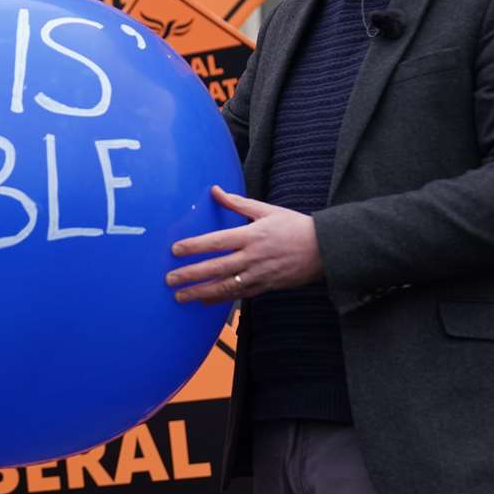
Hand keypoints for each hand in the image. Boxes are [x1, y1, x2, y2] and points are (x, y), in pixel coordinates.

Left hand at [166, 188, 322, 302]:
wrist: (324, 249)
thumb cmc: (294, 226)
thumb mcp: (267, 210)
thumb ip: (237, 203)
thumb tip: (214, 190)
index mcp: (252, 235)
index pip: (217, 242)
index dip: (194, 247)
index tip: (174, 251)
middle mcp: (253, 257)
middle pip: (216, 268)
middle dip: (191, 275)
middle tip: (169, 280)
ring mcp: (259, 275)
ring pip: (225, 287)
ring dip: (201, 293)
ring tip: (180, 296)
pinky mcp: (266, 287)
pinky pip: (239, 296)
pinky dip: (220, 300)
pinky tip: (204, 302)